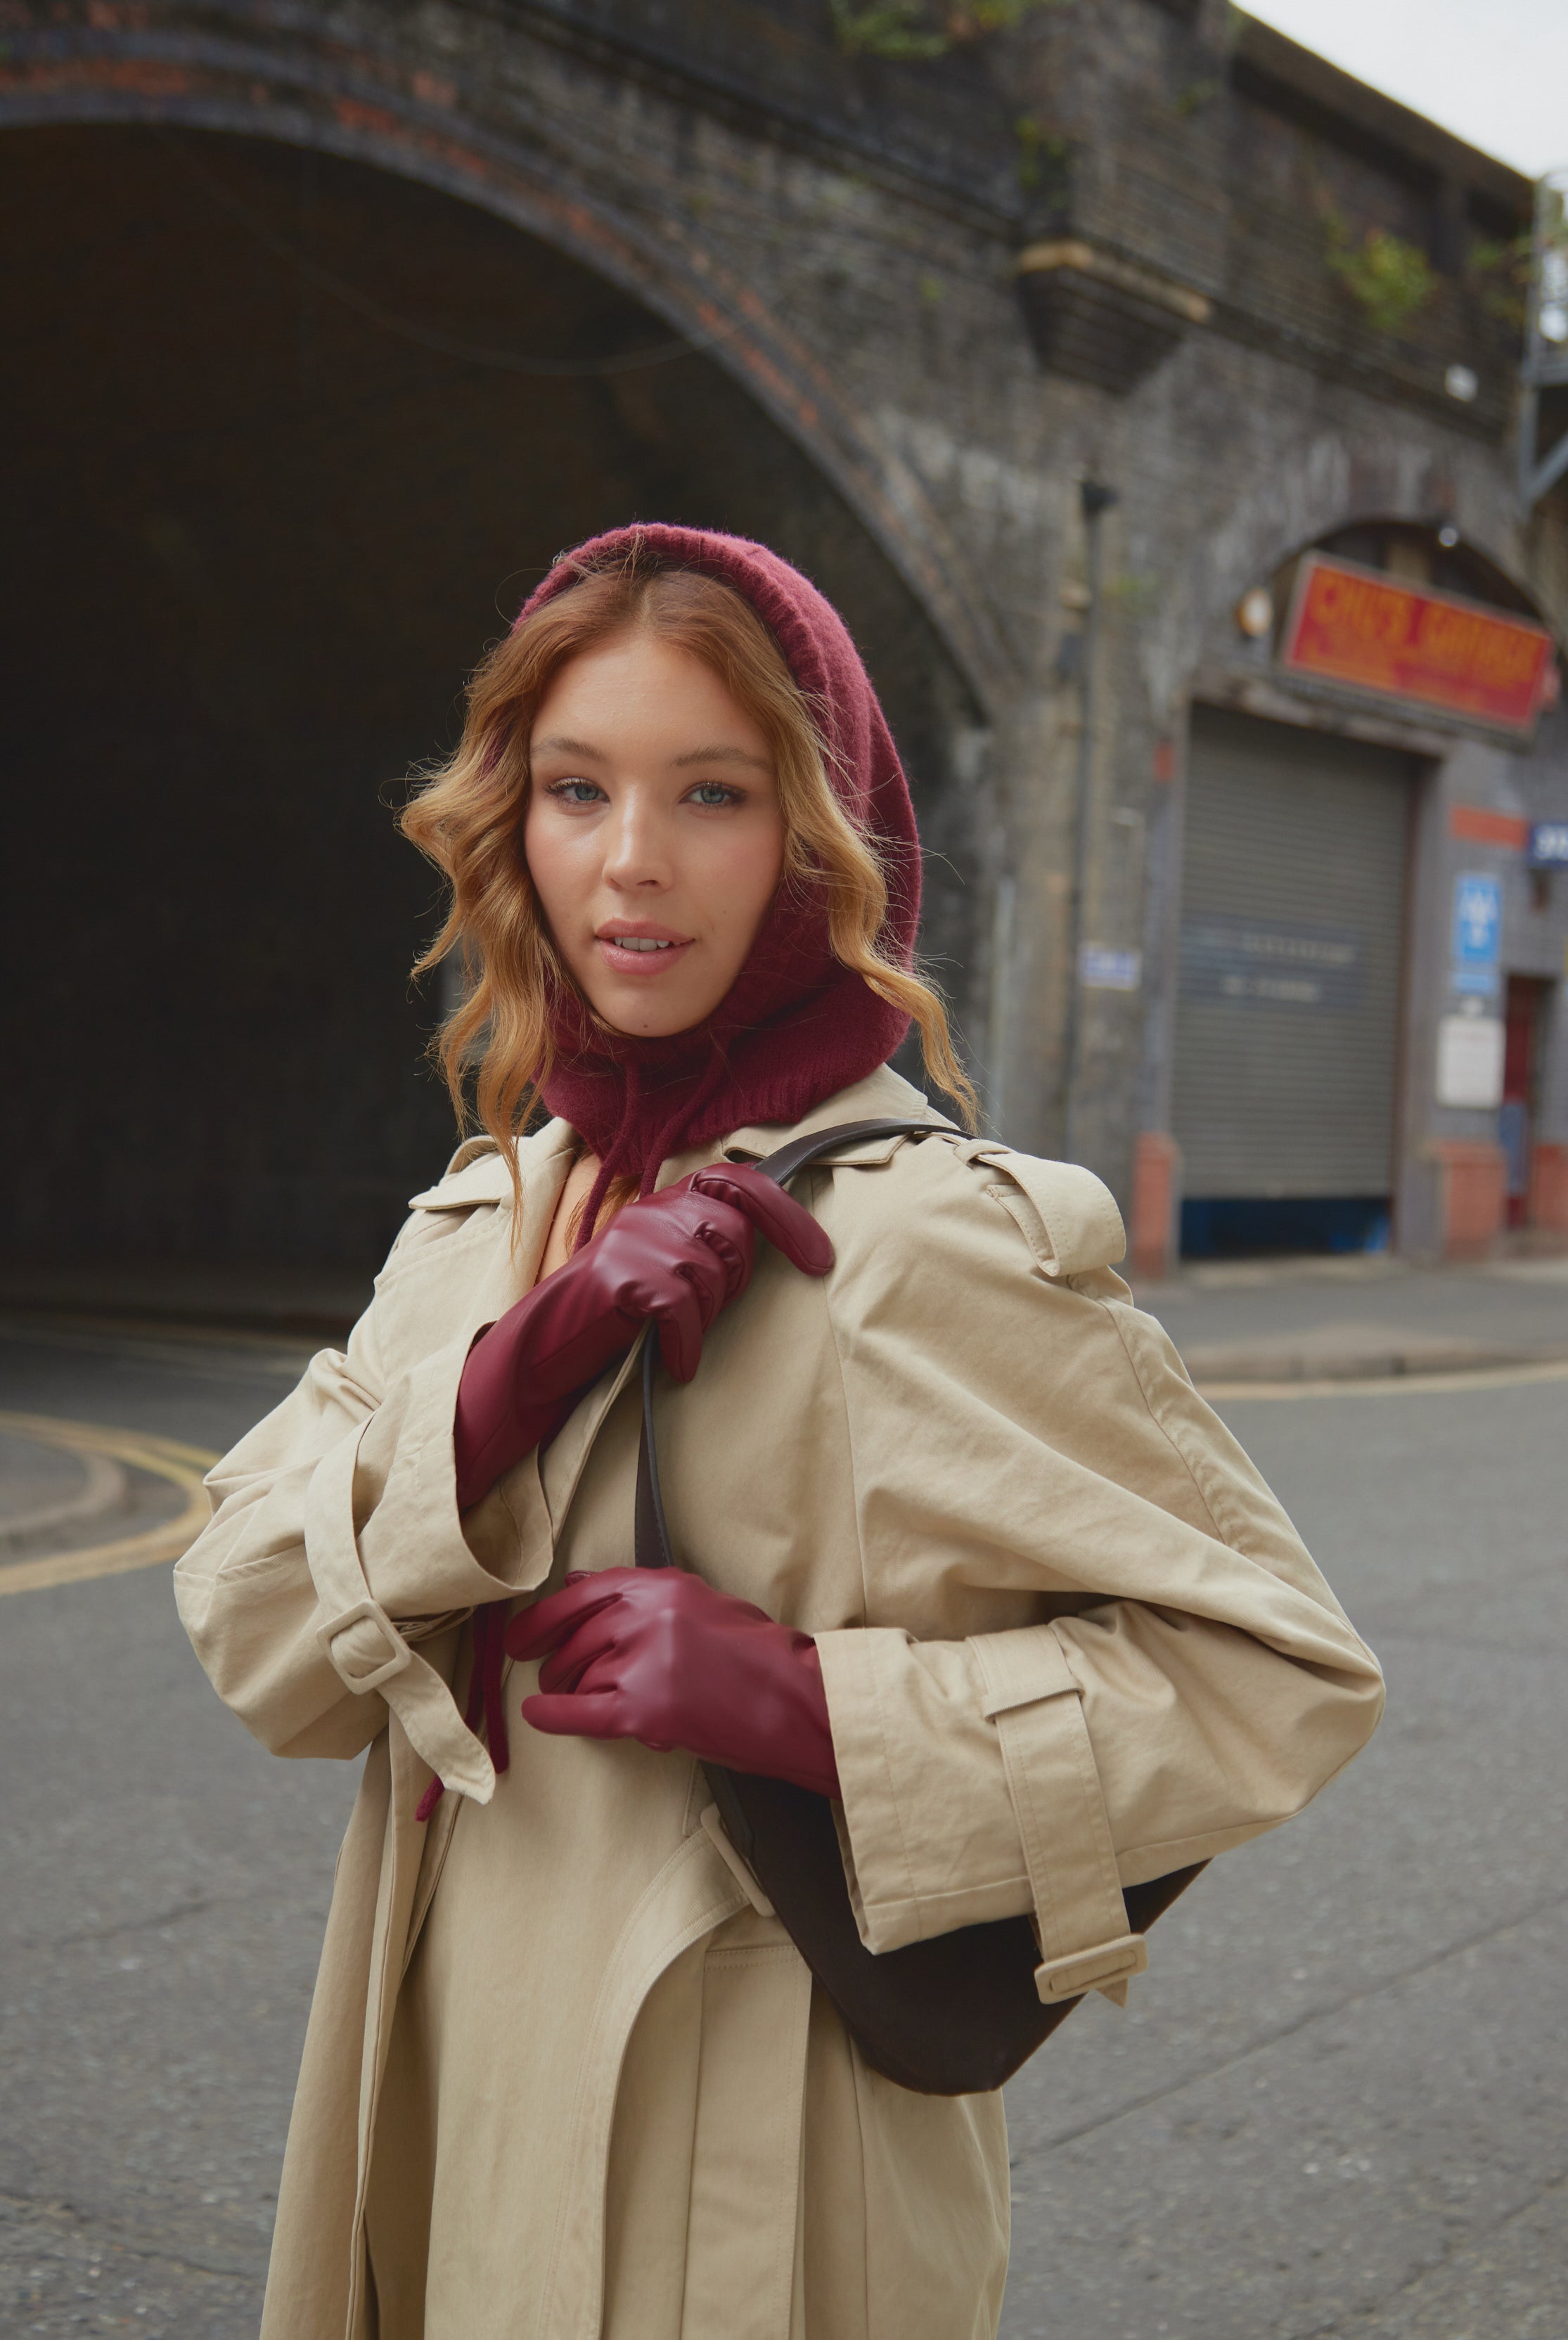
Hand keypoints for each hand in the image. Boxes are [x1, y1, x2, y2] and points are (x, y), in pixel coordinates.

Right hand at [453, 1163, 831, 1508]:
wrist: (542, 1349)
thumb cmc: (612, 1316)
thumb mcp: (662, 1267)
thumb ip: (705, 1245)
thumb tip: (772, 1244)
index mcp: (666, 1202)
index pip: (740, 1181)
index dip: (787, 1216)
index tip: (820, 1259)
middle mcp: (652, 1211)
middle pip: (735, 1234)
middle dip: (734, 1282)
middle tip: (704, 1314)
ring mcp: (634, 1240)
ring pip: (711, 1273)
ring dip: (705, 1316)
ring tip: (676, 1336)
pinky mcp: (621, 1278)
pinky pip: (682, 1308)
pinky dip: (685, 1343)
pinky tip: (676, 1362)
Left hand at [506, 1567, 840, 1798]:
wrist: (795, 1700)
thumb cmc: (758, 1656)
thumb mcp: (703, 1602)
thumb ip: (642, 1594)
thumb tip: (577, 1584)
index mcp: (662, 1585)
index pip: (585, 1592)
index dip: (545, 1615)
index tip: (524, 1633)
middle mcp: (645, 1617)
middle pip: (575, 1639)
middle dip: (557, 1662)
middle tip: (551, 1675)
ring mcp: (642, 1663)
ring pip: (579, 1676)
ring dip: (570, 1691)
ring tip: (575, 1700)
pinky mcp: (642, 1710)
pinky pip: (578, 1713)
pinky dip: (552, 1716)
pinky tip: (538, 1715)